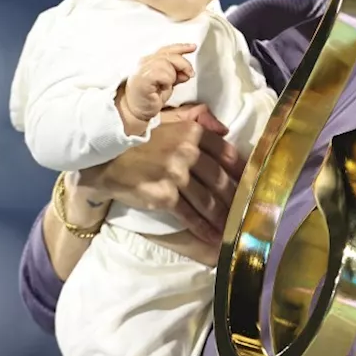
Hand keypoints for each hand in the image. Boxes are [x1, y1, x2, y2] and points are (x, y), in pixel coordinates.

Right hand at [77, 103, 243, 245]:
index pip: (227, 154)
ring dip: (222, 217)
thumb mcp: (166, 118)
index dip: (242, 172)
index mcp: (192, 132)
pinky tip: (213, 237)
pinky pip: (189, 214)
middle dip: (236, 200)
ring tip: (234, 229)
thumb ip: (196, 119)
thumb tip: (224, 128)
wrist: (104, 157)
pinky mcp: (164, 196)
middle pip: (221, 181)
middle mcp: (187, 152)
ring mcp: (176, 175)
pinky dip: (203, 228)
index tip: (252, 185)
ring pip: (208, 200)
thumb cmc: (136, 137)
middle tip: (248, 214)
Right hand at [119, 43, 195, 130]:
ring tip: (168, 85)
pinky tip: (163, 87)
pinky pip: (160, 73)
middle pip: (169, 54)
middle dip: (183, 64)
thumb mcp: (167, 84)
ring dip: (172, 75)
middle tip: (189, 74)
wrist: (134, 110)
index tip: (193, 47)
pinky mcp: (142, 79)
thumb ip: (176, 75)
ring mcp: (142, 69)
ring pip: (165, 63)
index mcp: (151, 60)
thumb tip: (187, 72)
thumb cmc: (148, 97)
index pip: (167, 49)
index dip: (181, 47)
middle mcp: (146, 62)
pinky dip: (166, 80)